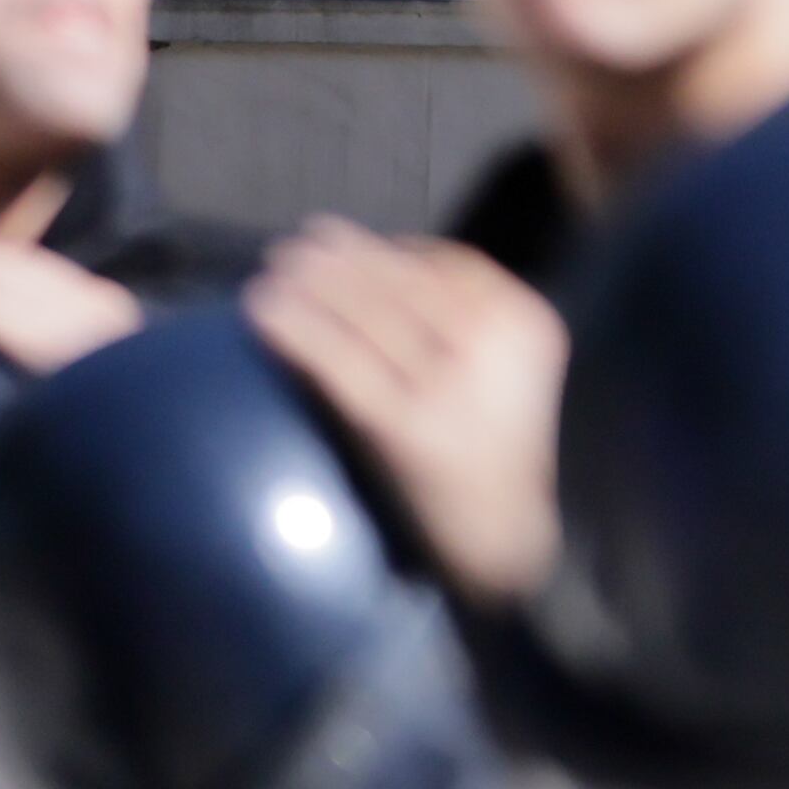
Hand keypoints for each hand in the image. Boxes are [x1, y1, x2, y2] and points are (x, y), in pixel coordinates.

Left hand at [246, 221, 571, 605]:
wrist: (514, 542)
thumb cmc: (501, 456)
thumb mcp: (511, 377)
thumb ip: (471, 329)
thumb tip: (381, 276)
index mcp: (526, 325)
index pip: (453, 267)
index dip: (392, 251)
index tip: (350, 246)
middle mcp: (493, 347)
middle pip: (404, 283)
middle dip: (343, 258)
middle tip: (294, 246)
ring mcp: (452, 387)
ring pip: (366, 316)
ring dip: (312, 283)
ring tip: (272, 269)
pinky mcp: (408, 429)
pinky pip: (341, 366)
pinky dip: (297, 332)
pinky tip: (262, 314)